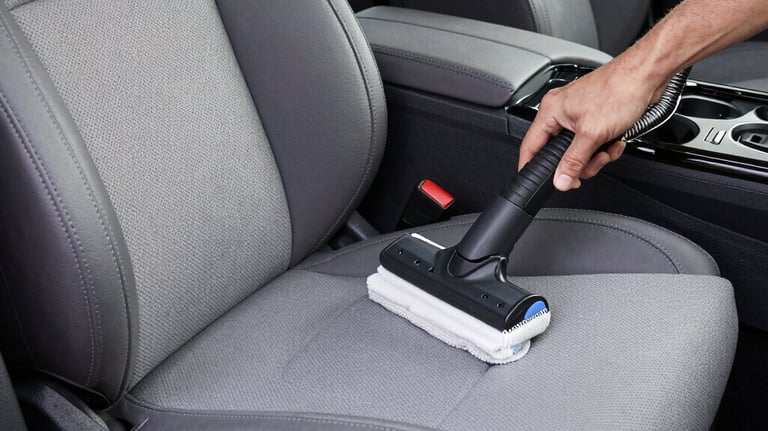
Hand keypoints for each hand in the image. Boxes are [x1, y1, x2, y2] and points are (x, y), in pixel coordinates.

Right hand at [518, 59, 664, 190]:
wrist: (645, 76)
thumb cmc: (619, 90)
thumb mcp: (592, 134)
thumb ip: (573, 161)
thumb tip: (561, 180)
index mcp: (551, 111)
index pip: (531, 146)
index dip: (532, 166)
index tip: (539, 181)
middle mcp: (561, 112)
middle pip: (558, 153)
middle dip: (579, 162)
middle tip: (592, 163)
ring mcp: (578, 115)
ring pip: (577, 151)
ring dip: (596, 155)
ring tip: (608, 149)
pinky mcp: (594, 117)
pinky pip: (591, 143)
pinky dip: (604, 147)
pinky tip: (615, 141)